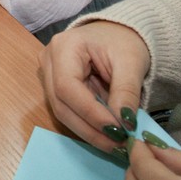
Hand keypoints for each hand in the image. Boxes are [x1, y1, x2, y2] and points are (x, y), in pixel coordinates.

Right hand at [40, 20, 150, 151]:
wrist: (120, 33)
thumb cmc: (125, 41)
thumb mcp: (132, 62)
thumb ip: (126, 92)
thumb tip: (124, 125)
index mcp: (63, 47)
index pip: (67, 87)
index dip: (90, 113)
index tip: (117, 131)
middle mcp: (49, 61)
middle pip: (61, 104)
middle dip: (90, 128)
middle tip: (117, 145)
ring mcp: (49, 75)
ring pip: (62, 112)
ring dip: (89, 131)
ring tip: (115, 144)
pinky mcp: (56, 87)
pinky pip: (69, 111)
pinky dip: (88, 126)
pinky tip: (107, 135)